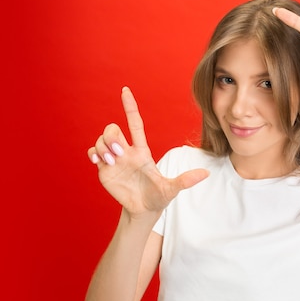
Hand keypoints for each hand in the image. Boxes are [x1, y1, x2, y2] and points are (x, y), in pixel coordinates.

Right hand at [88, 87, 208, 217]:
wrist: (143, 210)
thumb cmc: (158, 197)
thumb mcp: (171, 189)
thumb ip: (185, 180)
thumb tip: (206, 174)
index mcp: (142, 151)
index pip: (135, 123)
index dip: (130, 107)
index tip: (125, 90)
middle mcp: (127, 152)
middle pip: (113, 129)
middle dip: (111, 136)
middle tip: (119, 153)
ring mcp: (114, 160)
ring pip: (101, 140)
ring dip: (103, 148)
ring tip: (113, 163)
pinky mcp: (104, 169)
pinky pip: (92, 152)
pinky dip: (93, 154)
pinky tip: (99, 162)